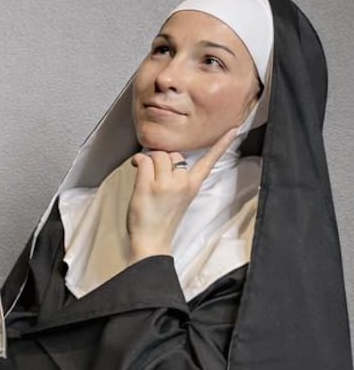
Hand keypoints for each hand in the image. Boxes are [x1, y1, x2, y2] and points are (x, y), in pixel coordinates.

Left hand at [126, 129, 236, 261]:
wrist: (151, 240)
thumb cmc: (162, 219)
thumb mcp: (179, 197)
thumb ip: (178, 177)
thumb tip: (166, 157)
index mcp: (193, 185)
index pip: (210, 160)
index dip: (222, 144)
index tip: (233, 129)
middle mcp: (183, 182)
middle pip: (173, 153)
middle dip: (162, 159)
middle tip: (154, 176)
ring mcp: (166, 184)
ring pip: (158, 155)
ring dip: (148, 161)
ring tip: (145, 176)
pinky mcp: (148, 186)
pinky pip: (144, 160)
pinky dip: (137, 161)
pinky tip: (135, 167)